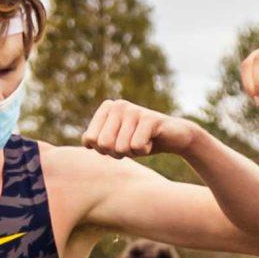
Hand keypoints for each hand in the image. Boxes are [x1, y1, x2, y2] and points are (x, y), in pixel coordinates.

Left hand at [80, 100, 195, 159]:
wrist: (172, 137)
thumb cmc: (139, 140)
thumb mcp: (114, 141)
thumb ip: (96, 139)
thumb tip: (86, 141)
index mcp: (106, 108)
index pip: (90, 140)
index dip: (104, 150)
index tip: (118, 143)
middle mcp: (118, 105)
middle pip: (104, 144)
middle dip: (117, 153)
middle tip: (131, 145)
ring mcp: (134, 110)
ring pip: (120, 148)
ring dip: (133, 152)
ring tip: (143, 141)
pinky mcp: (150, 118)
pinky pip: (137, 146)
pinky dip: (145, 150)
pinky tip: (151, 140)